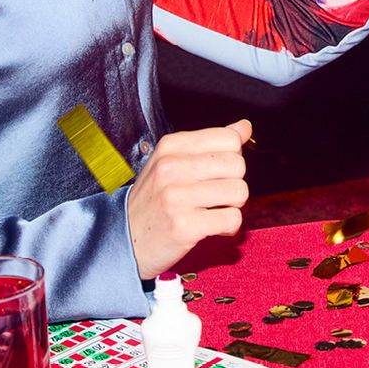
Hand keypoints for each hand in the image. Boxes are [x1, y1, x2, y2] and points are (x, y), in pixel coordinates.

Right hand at [125, 119, 250, 278]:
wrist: (124, 239)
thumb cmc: (153, 201)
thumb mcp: (173, 162)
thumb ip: (210, 143)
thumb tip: (244, 127)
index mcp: (171, 146)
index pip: (229, 139)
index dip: (232, 157)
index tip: (218, 172)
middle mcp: (171, 167)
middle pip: (238, 165)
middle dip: (234, 182)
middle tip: (217, 195)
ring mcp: (176, 197)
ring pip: (239, 192)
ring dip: (233, 206)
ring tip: (214, 210)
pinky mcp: (184, 226)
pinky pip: (232, 219)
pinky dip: (229, 227)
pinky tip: (213, 226)